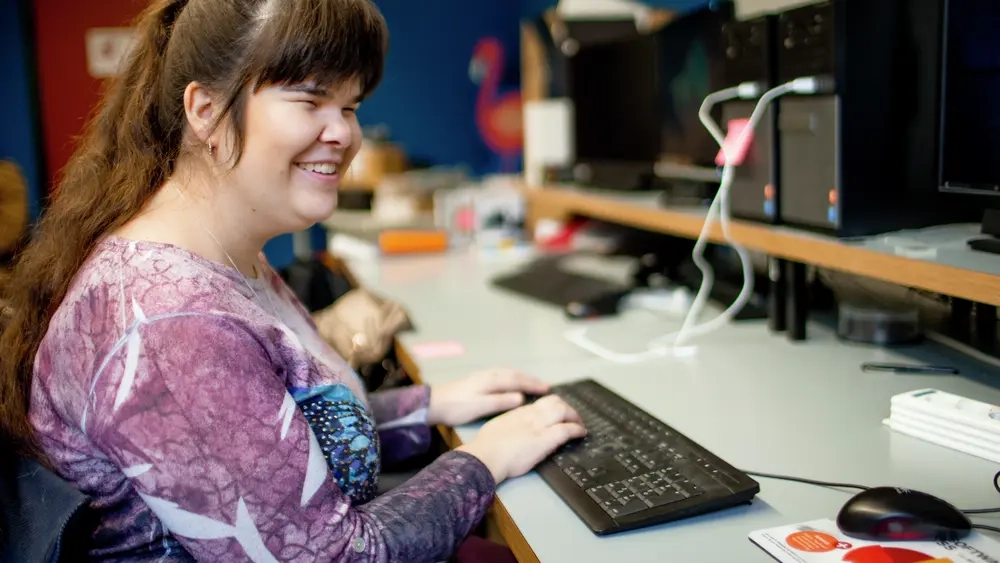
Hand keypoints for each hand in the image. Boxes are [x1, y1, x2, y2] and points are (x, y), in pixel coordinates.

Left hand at [427, 368, 550, 425]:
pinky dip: (513, 379)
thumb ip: (500, 401)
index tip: (547, 389)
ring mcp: (483, 376)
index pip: (517, 380)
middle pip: (514, 374)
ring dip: (522, 378)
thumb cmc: (457, 407)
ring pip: (508, 374)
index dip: (533, 384)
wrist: (433, 403)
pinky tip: (513, 385)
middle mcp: (489, 375)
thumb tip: (521, 397)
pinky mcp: (478, 380)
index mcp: (491, 380)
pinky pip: (502, 376)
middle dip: (531, 379)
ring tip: (533, 385)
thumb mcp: (479, 406)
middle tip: (546, 386)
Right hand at [456, 395, 586, 483]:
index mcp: (520, 412)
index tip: (559, 412)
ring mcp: (539, 425)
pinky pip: (567, 429)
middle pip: (556, 402)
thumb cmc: (487, 446)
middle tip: (573, 418)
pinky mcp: (545, 439)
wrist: (486, 455)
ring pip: (564, 411)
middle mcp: (531, 415)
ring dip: (575, 417)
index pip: (543, 402)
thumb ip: (510, 424)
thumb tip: (516, 427)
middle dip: (568, 409)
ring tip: (580, 425)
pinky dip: (577, 429)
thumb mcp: (499, 427)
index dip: (555, 405)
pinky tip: (581, 433)